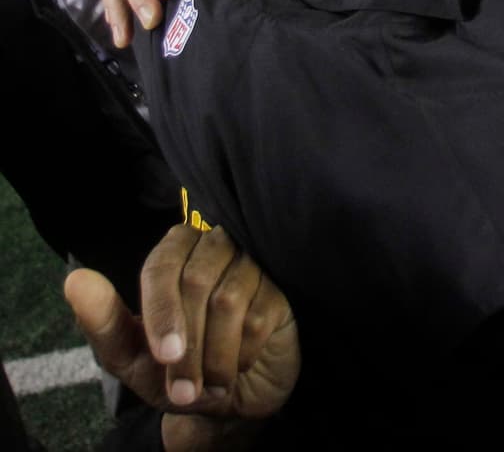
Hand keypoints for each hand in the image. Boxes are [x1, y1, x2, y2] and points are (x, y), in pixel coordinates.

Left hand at [65, 225, 298, 449]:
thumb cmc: (176, 372)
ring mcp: (251, 267)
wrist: (229, 401)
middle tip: (184, 389)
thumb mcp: (131, 357)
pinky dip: (241, 354)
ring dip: (213, 356)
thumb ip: (103, 321)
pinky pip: (258, 317)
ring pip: (228, 300)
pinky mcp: (281, 291)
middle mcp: (214, 249)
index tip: (164, 356)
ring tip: (209, 385)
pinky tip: (238, 366)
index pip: (162, 265)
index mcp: (174, 254)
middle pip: (195, 281)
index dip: (161, 312)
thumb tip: (75, 280)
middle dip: (187, 344)